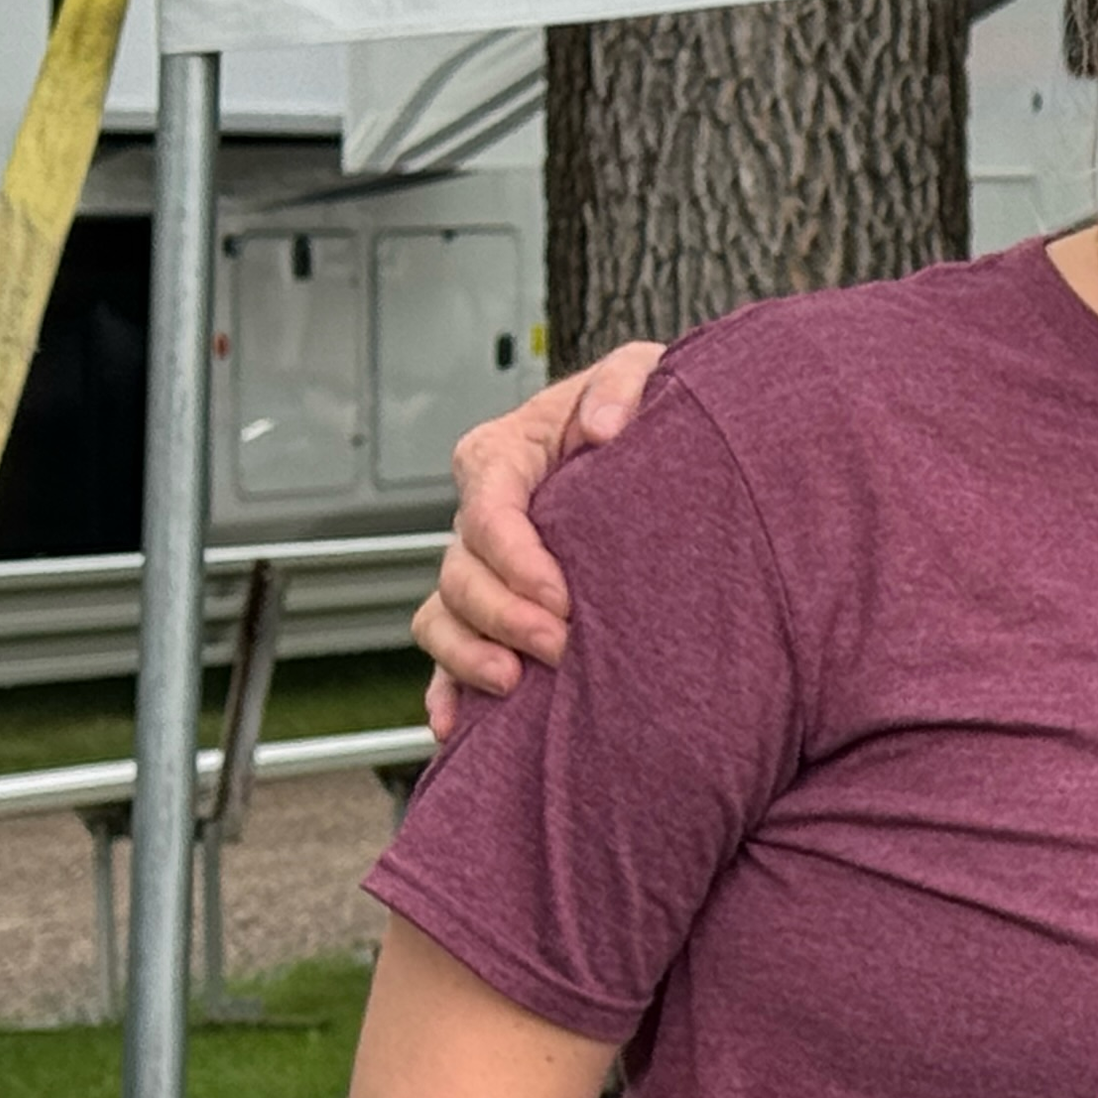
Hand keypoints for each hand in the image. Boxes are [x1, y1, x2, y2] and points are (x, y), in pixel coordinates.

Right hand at [412, 341, 666, 737]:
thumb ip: (623, 383)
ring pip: (442, 616)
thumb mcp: (644, 370)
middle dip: (503, 615)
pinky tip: (457, 727)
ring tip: (514, 685)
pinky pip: (448, 654)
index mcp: (505, 454)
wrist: (655, 445)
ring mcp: (483, 566)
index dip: (516, 558)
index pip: (488, 510)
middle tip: (560, 646)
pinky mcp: (494, 608)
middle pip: (461, 572)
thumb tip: (604, 428)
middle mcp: (483, 514)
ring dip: (467, 656)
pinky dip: (447, 690)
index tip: (562, 596)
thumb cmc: (645, 406)